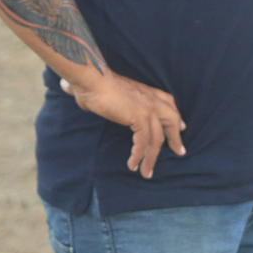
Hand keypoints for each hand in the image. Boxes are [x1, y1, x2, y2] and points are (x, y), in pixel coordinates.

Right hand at [60, 72, 185, 178]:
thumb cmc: (93, 84)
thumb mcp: (106, 92)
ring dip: (152, 157)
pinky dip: (139, 156)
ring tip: (147, 172)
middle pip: (172, 120)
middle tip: (178, 151)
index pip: (168, 104)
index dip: (175, 117)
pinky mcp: (140, 118)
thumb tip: (71, 89)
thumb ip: (101, 98)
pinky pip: (144, 142)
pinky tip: (133, 165)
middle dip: (175, 137)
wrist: (93, 80)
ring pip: (157, 138)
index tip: (181, 127)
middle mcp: (151, 99)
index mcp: (147, 92)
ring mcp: (148, 108)